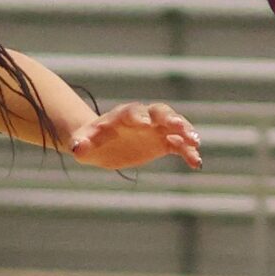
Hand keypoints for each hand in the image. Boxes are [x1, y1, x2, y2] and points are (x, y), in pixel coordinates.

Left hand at [70, 102, 202, 171]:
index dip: (140, 115)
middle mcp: (143, 118)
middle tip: (179, 126)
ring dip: (185, 132)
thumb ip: (81, 144)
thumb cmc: (88, 141)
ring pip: (174, 126)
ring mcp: (155, 129)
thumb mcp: (82, 144)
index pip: (133, 112)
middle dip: (169, 118)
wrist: (99, 144)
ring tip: (196, 143)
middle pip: (159, 113)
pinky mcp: (162, 143)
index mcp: (122, 116)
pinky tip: (197, 163)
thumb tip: (77, 149)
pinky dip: (188, 152)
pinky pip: (178, 145)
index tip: (146, 123)